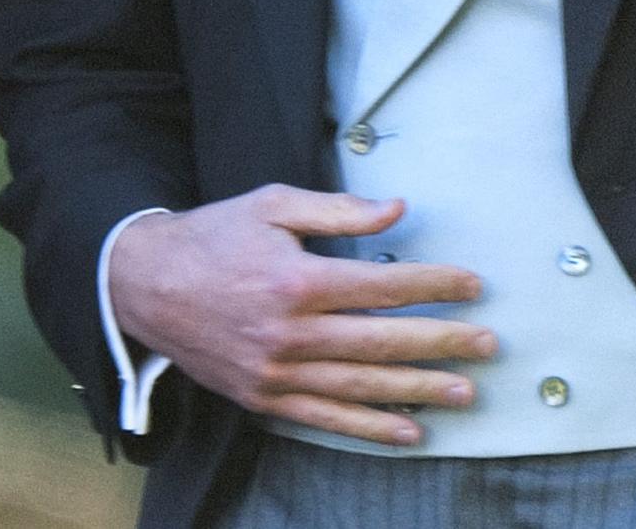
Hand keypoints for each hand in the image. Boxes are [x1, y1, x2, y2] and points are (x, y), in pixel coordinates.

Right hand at [109, 185, 495, 446]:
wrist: (147, 285)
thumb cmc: (214, 236)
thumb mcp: (269, 205)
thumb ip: (336, 210)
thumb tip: (397, 209)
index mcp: (296, 277)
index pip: (383, 285)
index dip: (434, 284)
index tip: (472, 285)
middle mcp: (292, 331)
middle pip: (384, 341)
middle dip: (443, 342)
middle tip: (488, 344)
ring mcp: (278, 371)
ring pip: (364, 385)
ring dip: (421, 389)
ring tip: (467, 391)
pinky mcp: (265, 397)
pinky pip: (328, 417)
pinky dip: (372, 427)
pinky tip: (411, 430)